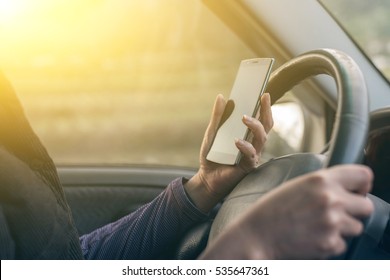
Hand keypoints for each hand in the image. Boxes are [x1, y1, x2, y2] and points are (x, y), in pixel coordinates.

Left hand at [184, 93, 272, 212]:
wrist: (206, 177)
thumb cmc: (212, 154)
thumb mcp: (212, 132)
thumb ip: (218, 116)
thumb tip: (221, 96)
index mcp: (248, 134)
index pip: (260, 118)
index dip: (264, 106)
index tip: (264, 92)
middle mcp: (254, 143)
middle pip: (267, 126)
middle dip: (266, 111)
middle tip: (262, 99)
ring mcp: (253, 155)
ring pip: (262, 138)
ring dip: (255, 126)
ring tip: (244, 118)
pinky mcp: (248, 166)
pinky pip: (251, 155)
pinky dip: (244, 146)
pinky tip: (236, 141)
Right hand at [200, 165, 373, 258]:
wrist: (257, 234)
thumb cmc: (272, 209)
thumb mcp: (297, 185)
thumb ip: (323, 184)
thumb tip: (347, 188)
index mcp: (321, 179)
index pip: (364, 175)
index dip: (362, 185)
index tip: (357, 191)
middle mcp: (330, 199)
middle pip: (366, 206)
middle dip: (354, 210)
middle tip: (337, 212)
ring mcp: (331, 222)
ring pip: (356, 227)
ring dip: (343, 228)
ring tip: (319, 226)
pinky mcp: (329, 243)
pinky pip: (343, 244)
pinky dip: (331, 242)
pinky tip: (312, 237)